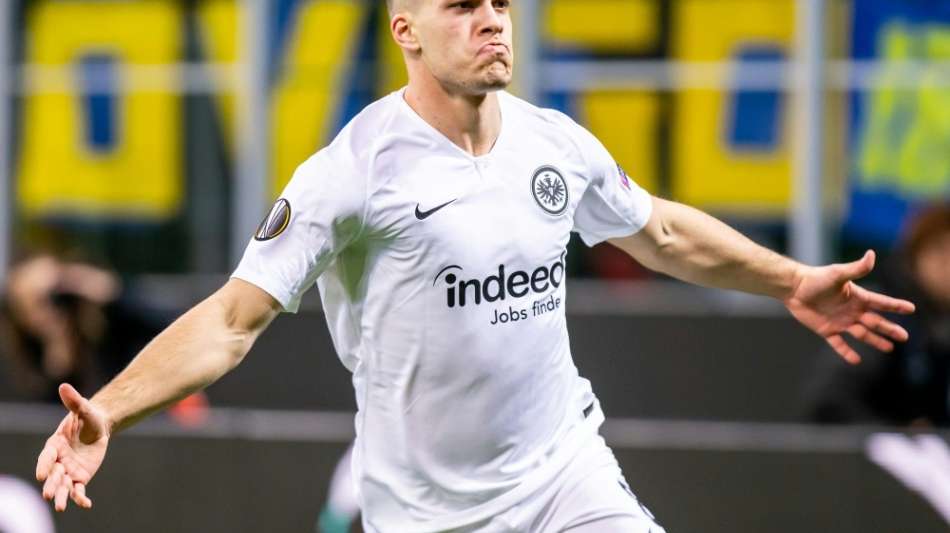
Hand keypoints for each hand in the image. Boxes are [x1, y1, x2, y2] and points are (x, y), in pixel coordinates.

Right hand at [36, 383, 110, 510]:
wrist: (98, 426)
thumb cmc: (88, 417)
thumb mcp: (83, 409)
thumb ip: (74, 401)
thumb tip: (64, 386)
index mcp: (54, 444)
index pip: (46, 457)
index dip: (43, 465)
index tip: (40, 474)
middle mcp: (58, 460)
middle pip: (52, 475)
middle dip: (49, 484)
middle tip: (47, 495)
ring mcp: (68, 470)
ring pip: (62, 486)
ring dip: (60, 496)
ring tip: (59, 507)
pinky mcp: (80, 477)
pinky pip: (78, 489)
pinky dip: (80, 498)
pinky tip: (86, 504)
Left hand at [784, 250, 914, 363]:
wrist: (794, 288)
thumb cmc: (816, 278)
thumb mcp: (838, 273)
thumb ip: (856, 268)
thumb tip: (872, 254)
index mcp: (857, 297)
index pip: (881, 302)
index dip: (896, 306)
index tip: (911, 309)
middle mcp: (852, 310)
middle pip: (876, 322)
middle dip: (890, 329)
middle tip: (905, 337)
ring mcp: (840, 321)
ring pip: (862, 334)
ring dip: (875, 341)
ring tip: (889, 348)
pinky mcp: (827, 330)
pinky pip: (839, 344)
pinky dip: (847, 352)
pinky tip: (856, 360)